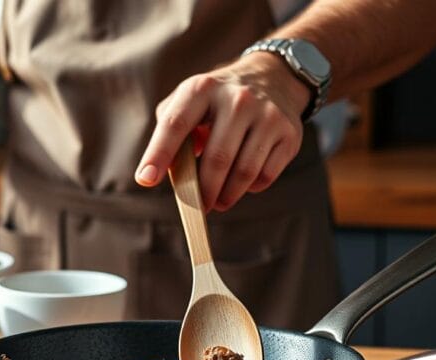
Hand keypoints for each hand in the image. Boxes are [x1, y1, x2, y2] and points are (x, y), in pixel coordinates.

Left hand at [135, 52, 311, 211]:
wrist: (273, 77)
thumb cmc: (216, 101)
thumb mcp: (188, 101)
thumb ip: (169, 131)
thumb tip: (166, 172)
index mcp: (202, 88)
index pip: (176, 125)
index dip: (159, 154)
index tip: (146, 179)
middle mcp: (238, 98)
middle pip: (216, 160)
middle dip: (202, 192)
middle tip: (196, 207)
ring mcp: (267, 115)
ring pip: (244, 173)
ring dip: (226, 196)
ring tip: (217, 201)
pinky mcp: (289, 133)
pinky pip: (265, 175)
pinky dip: (250, 188)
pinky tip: (242, 183)